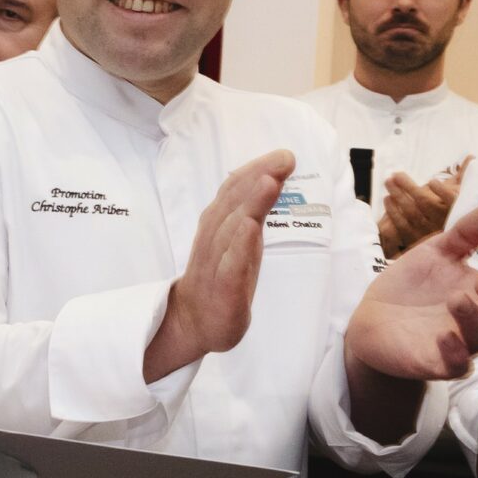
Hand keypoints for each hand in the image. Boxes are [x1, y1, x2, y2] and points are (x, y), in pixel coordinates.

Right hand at [142, 151, 293, 381]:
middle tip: (284, 158)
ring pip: (231, 229)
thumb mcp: (239, 240)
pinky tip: (250, 229)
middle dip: (258, 178)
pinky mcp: (222, 290)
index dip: (257, 170)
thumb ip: (252, 210)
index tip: (284, 154)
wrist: (193, 322)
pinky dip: (239, 246)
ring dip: (250, 204)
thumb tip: (272, 175)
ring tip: (270, 182)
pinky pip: (229, 266)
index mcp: (220, 225)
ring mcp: (216, 265)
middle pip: (233, 203)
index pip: (235, 191)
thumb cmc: (221, 277)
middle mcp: (214, 239)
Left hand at [345, 200, 477, 380]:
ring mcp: (459, 345)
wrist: (371, 316)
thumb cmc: (414, 285)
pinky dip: (455, 354)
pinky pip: (456, 367)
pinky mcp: (433, 363)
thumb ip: (469, 233)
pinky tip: (444, 334)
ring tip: (457, 298)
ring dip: (475, 319)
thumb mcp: (439, 251)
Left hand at [376, 166, 461, 258]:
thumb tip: (471, 157)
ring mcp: (427, 232)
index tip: (432, 181)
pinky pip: (401, 226)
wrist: (444, 238)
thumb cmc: (450, 206)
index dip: (442, 191)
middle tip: (395, 175)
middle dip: (408, 187)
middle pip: (424, 203)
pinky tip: (388, 200)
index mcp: (455, 209)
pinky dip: (393, 212)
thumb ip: (465, 174)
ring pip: (410, 213)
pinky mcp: (414, 240)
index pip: (451, 201)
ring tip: (388, 182)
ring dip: (397, 196)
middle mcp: (442, 222)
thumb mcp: (459, 190)